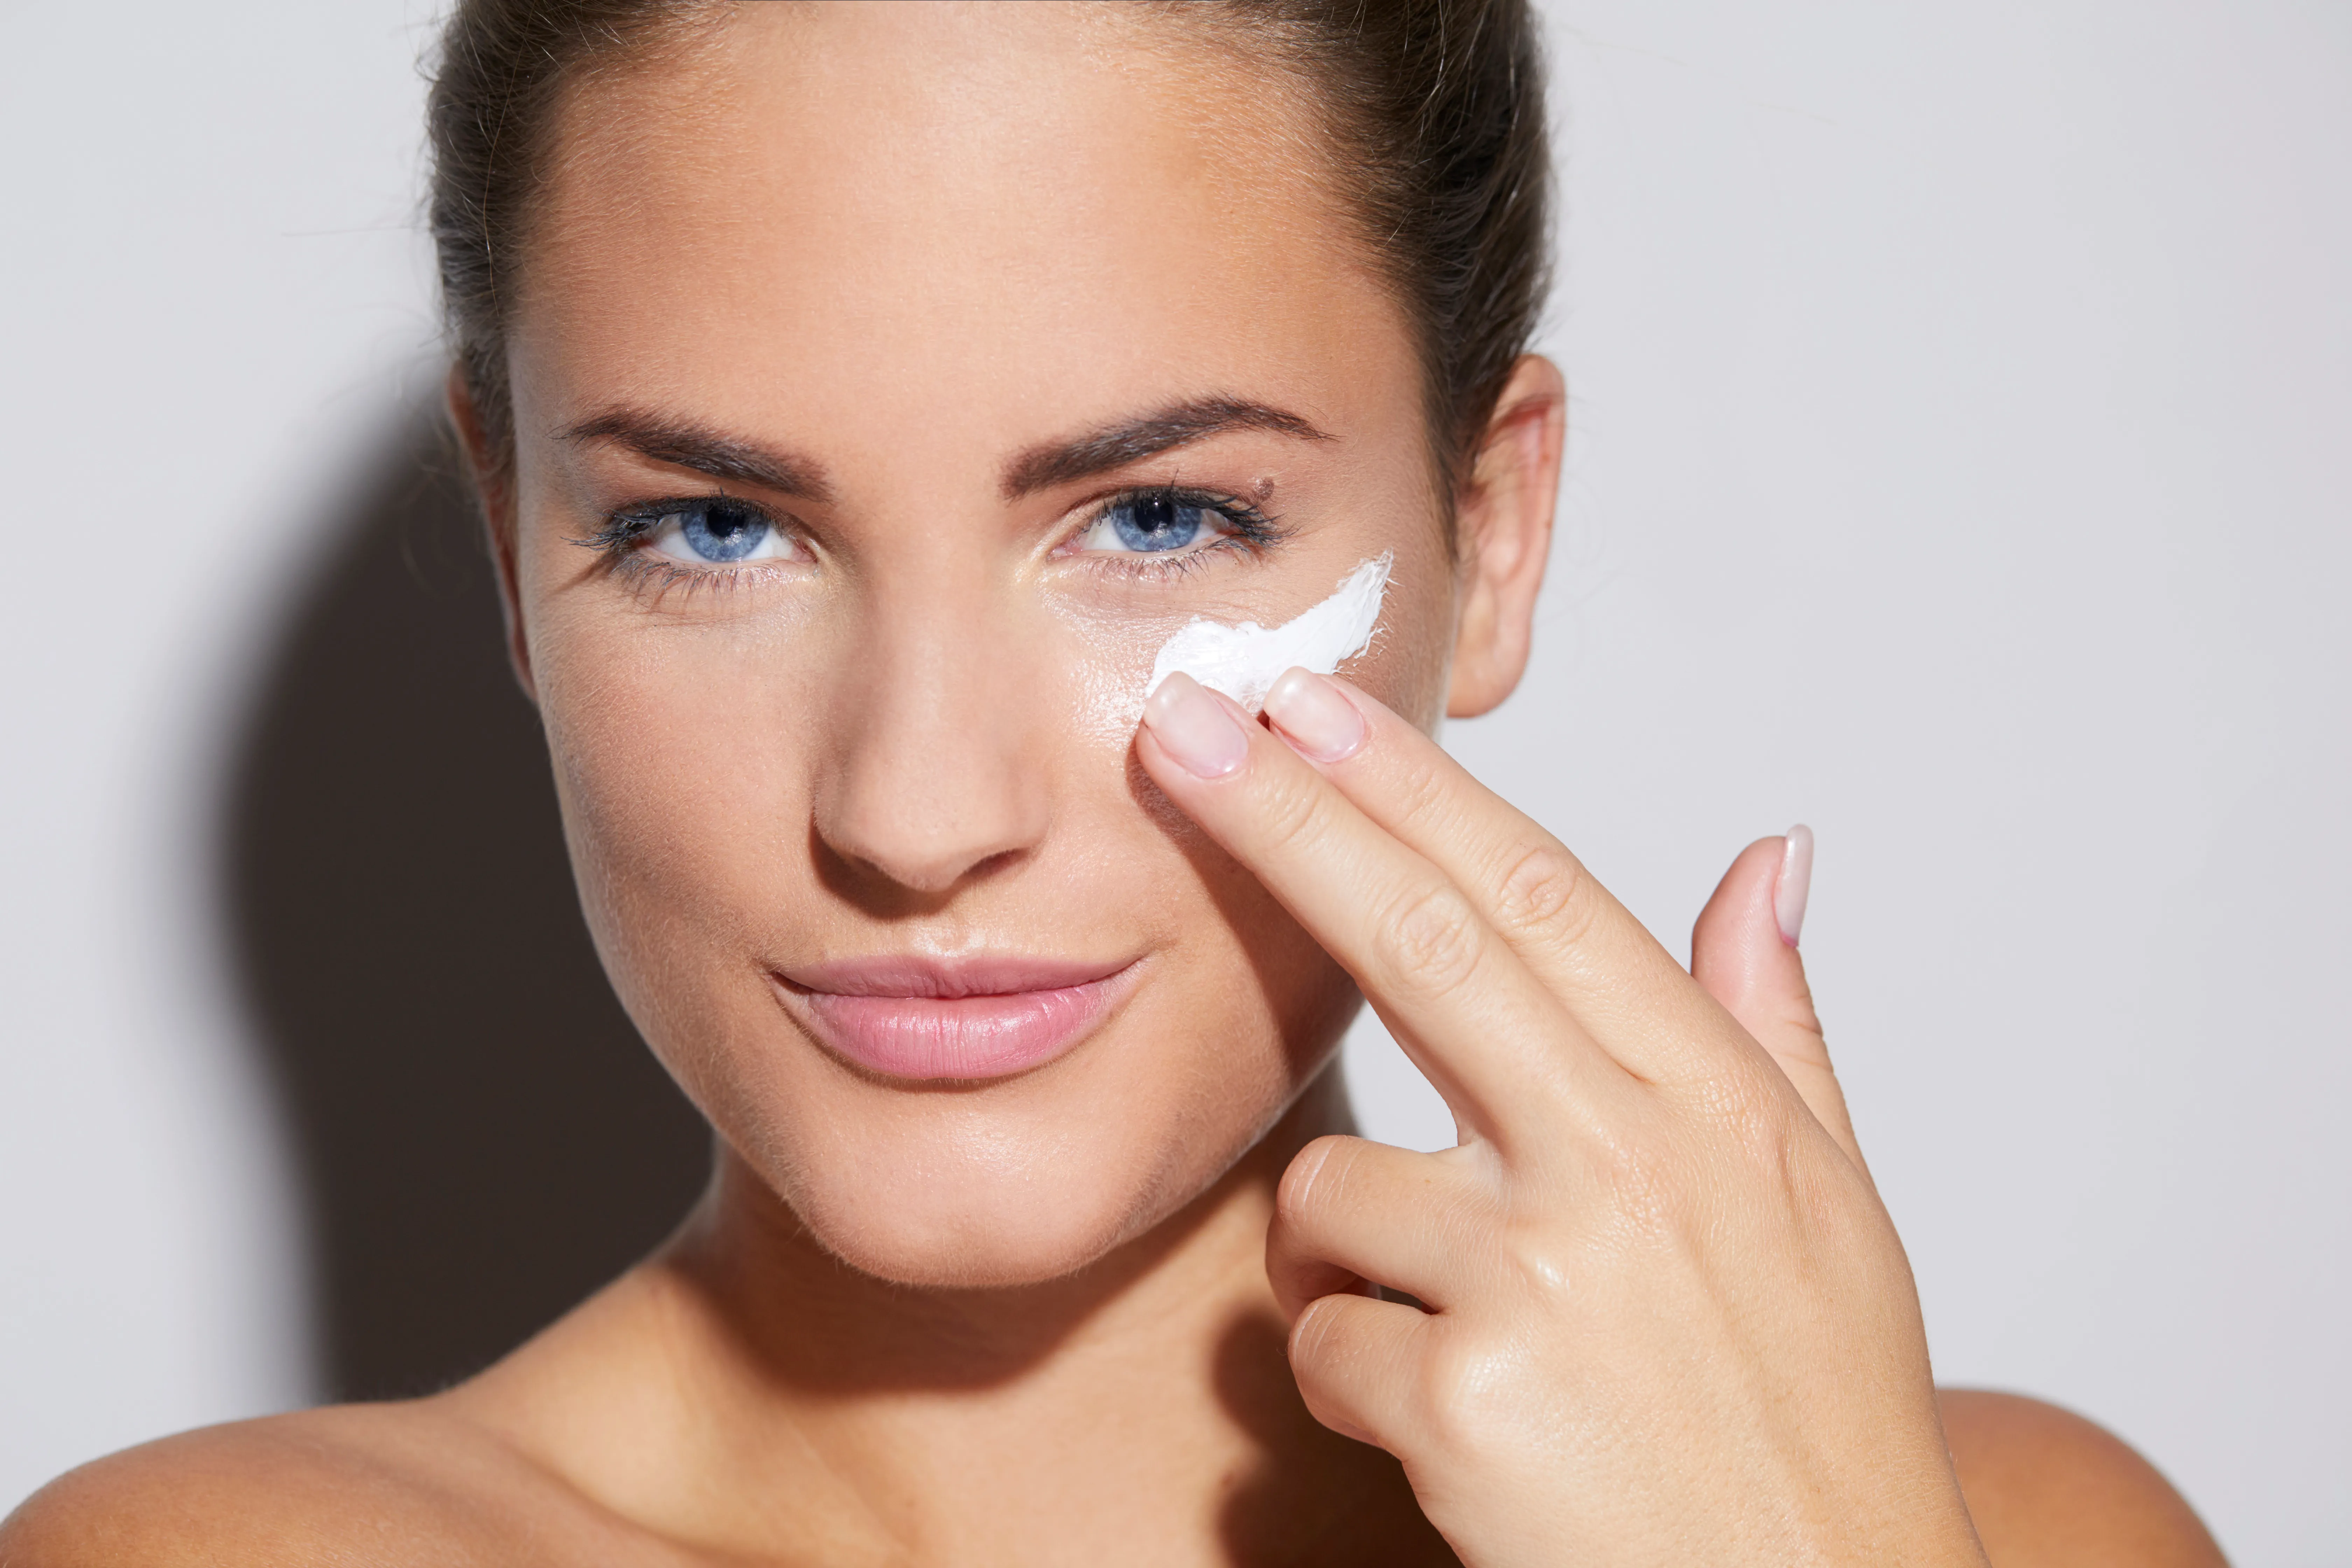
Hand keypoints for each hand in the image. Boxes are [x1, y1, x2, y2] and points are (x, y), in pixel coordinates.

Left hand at [1136, 668, 1987, 1567]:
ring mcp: (1546, 1281)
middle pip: (1425, 946)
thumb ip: (1777, 1026)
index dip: (1411, 790)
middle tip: (1179, 728)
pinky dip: (1354, 1378)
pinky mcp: (1466, 1400)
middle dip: (1288, 822)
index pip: (1538, 898)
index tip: (1310, 705)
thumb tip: (1771, 857)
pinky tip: (1456, 1432)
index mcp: (1717, 1110)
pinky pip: (1320, 1341)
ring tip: (1451, 1337)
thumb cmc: (1816, 1421)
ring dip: (1337, 1256)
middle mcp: (1632, 1168)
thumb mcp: (1829, 1210)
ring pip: (1330, 1196)